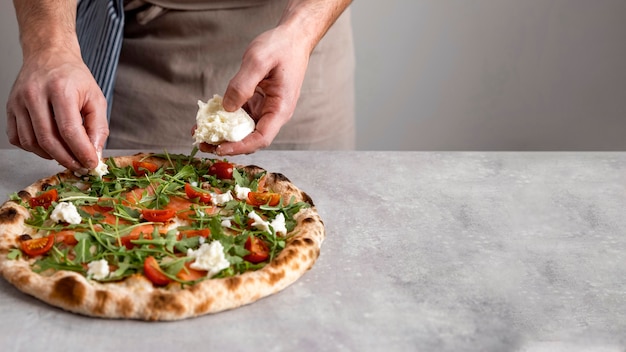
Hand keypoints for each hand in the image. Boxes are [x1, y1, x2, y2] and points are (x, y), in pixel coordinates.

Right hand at [6, 49, 108, 172]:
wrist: (49, 56)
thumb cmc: (74, 77)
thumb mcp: (96, 98)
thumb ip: (98, 127)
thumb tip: (95, 153)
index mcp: (60, 89)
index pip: (69, 130)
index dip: (81, 152)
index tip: (90, 164)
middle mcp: (35, 94)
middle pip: (48, 139)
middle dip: (66, 159)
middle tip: (79, 166)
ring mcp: (18, 101)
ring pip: (31, 142)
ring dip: (50, 155)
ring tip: (66, 155)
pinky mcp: (9, 107)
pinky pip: (17, 138)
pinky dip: (33, 148)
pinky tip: (48, 146)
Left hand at [199, 25, 309, 155]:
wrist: (292, 38)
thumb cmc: (281, 47)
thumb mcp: (258, 60)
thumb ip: (242, 85)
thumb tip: (226, 108)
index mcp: (280, 108)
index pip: (261, 138)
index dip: (240, 146)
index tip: (220, 148)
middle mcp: (274, 113)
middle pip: (250, 139)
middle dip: (227, 144)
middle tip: (202, 144)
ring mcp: (265, 109)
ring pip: (243, 130)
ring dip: (223, 134)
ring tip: (200, 134)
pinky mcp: (257, 103)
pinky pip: (240, 117)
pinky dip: (224, 120)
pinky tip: (208, 118)